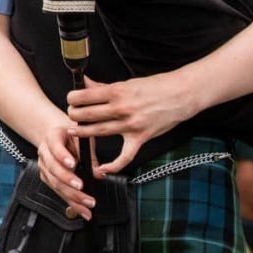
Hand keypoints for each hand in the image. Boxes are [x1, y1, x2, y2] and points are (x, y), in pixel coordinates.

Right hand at [35, 120, 94, 220]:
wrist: (57, 134)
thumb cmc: (71, 135)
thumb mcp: (82, 138)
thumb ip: (90, 155)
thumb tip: (99, 173)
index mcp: (52, 137)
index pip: (55, 147)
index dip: (63, 156)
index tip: (73, 164)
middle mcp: (44, 152)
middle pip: (53, 169)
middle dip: (68, 180)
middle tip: (82, 187)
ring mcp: (44, 166)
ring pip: (55, 183)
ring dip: (72, 196)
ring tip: (87, 204)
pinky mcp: (47, 178)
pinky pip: (58, 191)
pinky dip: (71, 202)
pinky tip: (81, 210)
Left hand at [65, 74, 200, 175]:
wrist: (181, 94)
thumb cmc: (156, 86)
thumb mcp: (128, 82)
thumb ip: (104, 86)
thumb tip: (85, 82)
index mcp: (117, 91)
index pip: (85, 96)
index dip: (73, 98)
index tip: (71, 99)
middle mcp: (121, 108)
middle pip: (87, 114)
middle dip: (74, 115)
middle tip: (71, 114)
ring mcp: (131, 125)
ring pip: (99, 132)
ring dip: (83, 133)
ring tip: (74, 132)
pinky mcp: (141, 137)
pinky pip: (125, 156)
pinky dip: (113, 165)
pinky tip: (103, 169)